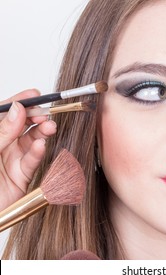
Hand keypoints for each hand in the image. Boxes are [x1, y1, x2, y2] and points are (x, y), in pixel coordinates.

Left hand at [0, 90, 56, 210]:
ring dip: (42, 133)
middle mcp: (1, 144)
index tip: (34, 95)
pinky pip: (31, 161)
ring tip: (49, 127)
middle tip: (44, 114)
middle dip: (35, 117)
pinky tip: (40, 145)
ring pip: (31, 141)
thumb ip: (1, 131)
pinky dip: (38, 152)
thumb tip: (18, 110)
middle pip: (22, 125)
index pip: (5, 113)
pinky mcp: (21, 176)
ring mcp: (11, 159)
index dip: (19, 102)